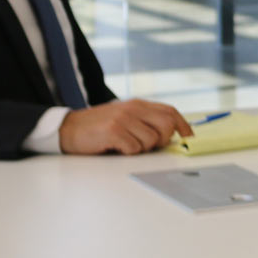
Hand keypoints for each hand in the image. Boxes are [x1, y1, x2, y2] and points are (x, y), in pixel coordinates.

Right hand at [59, 99, 193, 155]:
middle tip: (148, 145)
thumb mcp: (124, 117)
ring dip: (141, 149)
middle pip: (167, 125)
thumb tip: (171, 135)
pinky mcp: (114, 131)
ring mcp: (123, 119)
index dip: (184, 125)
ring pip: (151, 140)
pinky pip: (134, 149)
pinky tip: (115, 147)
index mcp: (138, 104)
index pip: (170, 111)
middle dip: (163, 140)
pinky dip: (127, 152)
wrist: (68, 129)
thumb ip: (145, 121)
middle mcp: (133, 108)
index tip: (189, 137)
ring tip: (125, 145)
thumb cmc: (98, 127)